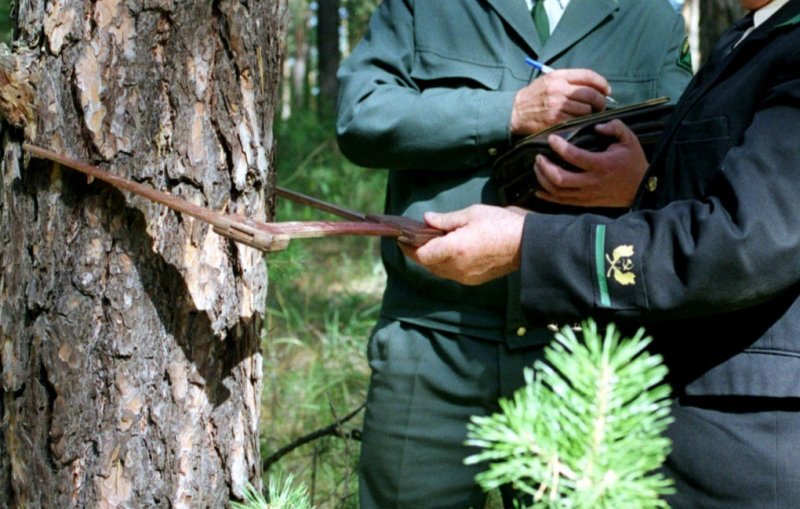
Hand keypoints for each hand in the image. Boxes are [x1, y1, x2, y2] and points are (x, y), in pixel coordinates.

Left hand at [400, 205, 526, 285]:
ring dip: (430, 259)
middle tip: (411, 238)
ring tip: (428, 243)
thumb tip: (427, 220)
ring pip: (437, 270)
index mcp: (453, 249)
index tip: (402, 237)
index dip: (408, 246)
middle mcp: (456, 268)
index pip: (420, 254)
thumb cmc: (501, 224)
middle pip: (426, 264)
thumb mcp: (471, 214)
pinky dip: (443, 264)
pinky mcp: (473, 280)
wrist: (527, 245)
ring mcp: (464, 277)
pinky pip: (450, 274)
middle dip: (417, 252)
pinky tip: (446, 251)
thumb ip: (445, 220)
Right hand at [510, 69, 610, 134]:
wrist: (515, 112)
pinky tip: (580, 122)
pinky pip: (577, 121)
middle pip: (591, 94)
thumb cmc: (533, 96)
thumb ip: (567, 80)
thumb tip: (592, 86)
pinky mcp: (556, 121)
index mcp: (558, 76)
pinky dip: (582, 122)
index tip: (607, 90)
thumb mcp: (547, 80)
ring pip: (586, 109)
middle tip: (600, 106)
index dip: (601, 83)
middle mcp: (559, 89)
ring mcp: (557, 106)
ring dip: (591, 113)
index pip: (587, 75)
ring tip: (589, 115)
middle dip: (600, 101)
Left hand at [533, 120, 647, 207]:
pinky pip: (561, 202)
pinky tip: (539, 188)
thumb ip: (615, 127)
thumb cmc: (633, 161)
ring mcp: (587, 195)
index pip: (574, 156)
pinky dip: (548, 195)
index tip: (551, 138)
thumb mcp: (629, 140)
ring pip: (557, 191)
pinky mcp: (585, 203)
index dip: (559, 147)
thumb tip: (596, 126)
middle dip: (544, 166)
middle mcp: (591, 182)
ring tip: (538, 167)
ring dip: (543, 179)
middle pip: (559, 178)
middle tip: (539, 156)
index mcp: (601, 164)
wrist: (641, 188)